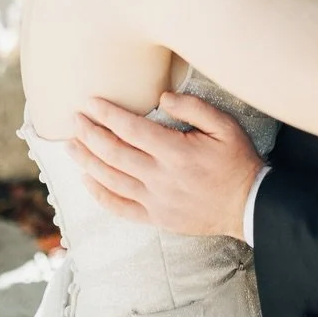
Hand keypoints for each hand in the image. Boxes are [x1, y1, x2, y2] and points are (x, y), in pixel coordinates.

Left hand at [70, 92, 263, 239]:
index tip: (90, 102)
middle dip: (89, 134)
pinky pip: (120, 208)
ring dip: (87, 161)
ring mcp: (156, 201)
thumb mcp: (224, 125)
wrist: (248, 205)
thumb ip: (193, 107)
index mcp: (175, 152)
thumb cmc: (237, 160)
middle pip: (114, 153)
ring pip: (111, 180)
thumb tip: (162, 98)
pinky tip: (87, 180)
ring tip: (70, 145)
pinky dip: (100, 194)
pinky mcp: (156, 218)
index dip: (107, 114)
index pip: (130, 129)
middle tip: (73, 118)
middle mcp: (160, 178)